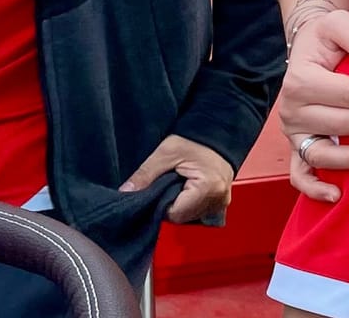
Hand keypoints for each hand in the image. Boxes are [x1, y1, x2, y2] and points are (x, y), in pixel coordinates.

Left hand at [119, 135, 233, 223]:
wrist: (219, 131)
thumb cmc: (196, 139)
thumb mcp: (166, 153)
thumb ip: (145, 174)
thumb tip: (125, 192)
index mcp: (207, 188)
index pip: (176, 214)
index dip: (162, 205)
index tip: (160, 189)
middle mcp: (219, 198)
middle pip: (184, 218)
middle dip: (172, 205)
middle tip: (169, 185)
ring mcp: (223, 201)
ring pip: (193, 217)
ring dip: (183, 206)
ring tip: (181, 185)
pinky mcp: (223, 200)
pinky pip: (203, 213)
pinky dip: (193, 205)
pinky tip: (190, 191)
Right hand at [279, 9, 348, 201]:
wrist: (308, 46)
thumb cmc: (327, 36)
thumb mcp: (342, 24)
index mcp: (300, 80)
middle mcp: (292, 110)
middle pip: (343, 123)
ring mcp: (293, 133)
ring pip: (324, 155)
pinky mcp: (296, 147)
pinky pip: (300, 174)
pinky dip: (314, 188)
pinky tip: (337, 195)